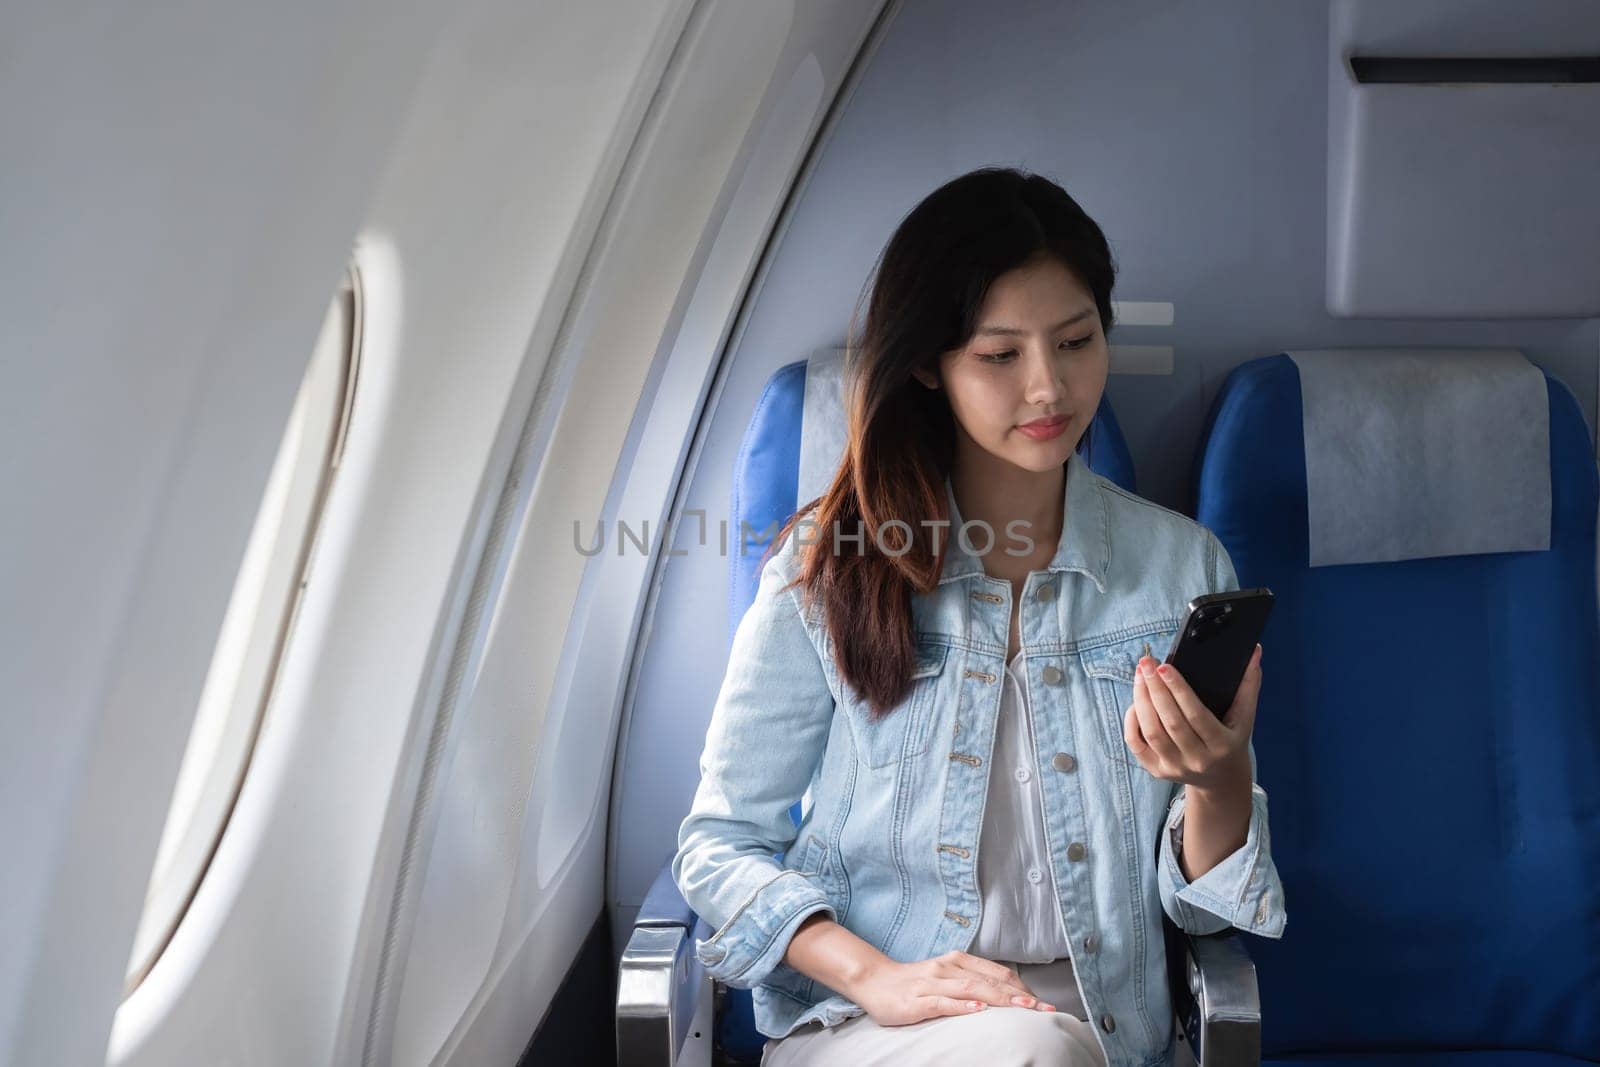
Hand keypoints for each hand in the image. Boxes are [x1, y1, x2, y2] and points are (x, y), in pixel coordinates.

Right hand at [846, 950, 1056, 1026]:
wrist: (874, 980)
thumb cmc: (914, 982)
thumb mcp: (946, 977)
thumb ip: (972, 982)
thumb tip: (1004, 995)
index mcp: (957, 961)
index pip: (997, 973)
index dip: (1021, 987)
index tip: (1042, 1002)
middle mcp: (947, 968)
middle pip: (989, 981)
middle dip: (1019, 995)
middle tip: (1043, 1008)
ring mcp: (931, 983)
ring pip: (971, 989)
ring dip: (999, 999)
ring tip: (1022, 1008)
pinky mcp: (916, 1000)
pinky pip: (942, 1002)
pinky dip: (962, 1006)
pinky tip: (978, 1011)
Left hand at [1123, 644, 1260, 790]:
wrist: (1220, 780)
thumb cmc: (1231, 740)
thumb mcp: (1244, 718)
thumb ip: (1248, 685)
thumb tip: (1255, 651)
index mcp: (1221, 745)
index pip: (1196, 715)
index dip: (1179, 690)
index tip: (1164, 666)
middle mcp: (1197, 759)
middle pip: (1170, 722)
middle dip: (1155, 689)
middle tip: (1146, 663)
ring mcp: (1175, 768)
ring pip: (1151, 732)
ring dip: (1141, 700)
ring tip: (1140, 676)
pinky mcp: (1156, 771)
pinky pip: (1136, 744)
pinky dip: (1132, 721)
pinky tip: (1135, 701)